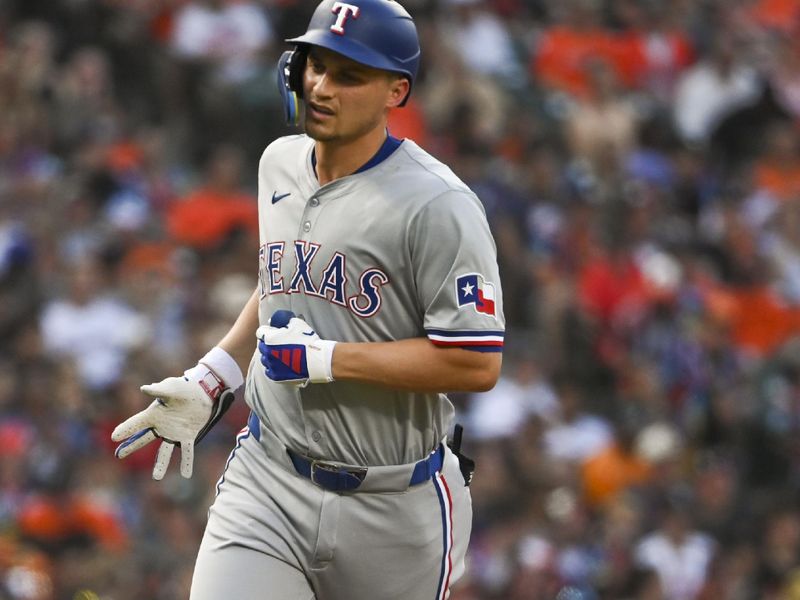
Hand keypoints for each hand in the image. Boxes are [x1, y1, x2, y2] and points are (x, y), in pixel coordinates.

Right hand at [112, 364, 234, 479]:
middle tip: (118, 455)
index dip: (126, 429)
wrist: (202, 391)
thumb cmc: (184, 387)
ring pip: (165, 451)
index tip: (114, 437)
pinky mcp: (188, 436)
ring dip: (161, 464)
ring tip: (157, 478)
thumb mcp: (171, 387)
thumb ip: (159, 390)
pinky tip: (186, 474)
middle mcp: (161, 426)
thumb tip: (144, 388)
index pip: (136, 423)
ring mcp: (174, 433)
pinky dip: (186, 462)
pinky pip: (187, 451)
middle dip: (131, 447)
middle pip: (143, 439)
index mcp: (154, 414)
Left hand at [256, 310, 336, 385]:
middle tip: (278, 343)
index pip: (261, 332)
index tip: (274, 331)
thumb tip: (275, 321)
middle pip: (261, 346)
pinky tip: (280, 364)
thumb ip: (283, 320)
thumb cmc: (307, 340)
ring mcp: (271, 365)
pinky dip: (273, 367)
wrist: (315, 359)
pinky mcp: (276, 375)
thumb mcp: (296, 323)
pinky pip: (269, 371)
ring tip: (280, 355)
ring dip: (270, 356)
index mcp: (270, 338)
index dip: (268, 330)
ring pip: (264, 359)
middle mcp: (267, 351)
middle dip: (268, 343)